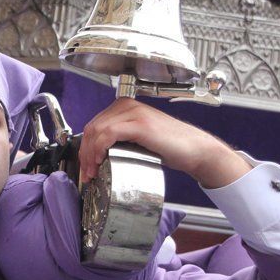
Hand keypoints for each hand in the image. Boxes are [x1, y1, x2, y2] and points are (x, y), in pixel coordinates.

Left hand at [78, 98, 250, 188]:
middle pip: (92, 128)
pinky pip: (109, 133)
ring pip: (97, 130)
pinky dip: (100, 148)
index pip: (94, 125)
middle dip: (85, 153)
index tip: (86, 167)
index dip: (85, 147)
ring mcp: (134, 113)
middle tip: (87, 173)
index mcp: (125, 107)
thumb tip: (96, 155)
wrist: (195, 150)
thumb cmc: (170, 147)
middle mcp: (127, 106)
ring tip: (93, 171)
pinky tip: (101, 160)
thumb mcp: (138, 140)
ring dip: (90, 154)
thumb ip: (119, 139)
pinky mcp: (140, 124)